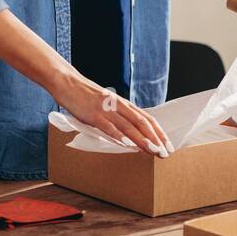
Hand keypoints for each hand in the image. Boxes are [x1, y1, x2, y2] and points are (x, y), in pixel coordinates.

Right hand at [50, 68, 174, 156]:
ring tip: (153, 151)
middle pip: (141, 123)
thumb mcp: (107, 104)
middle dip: (155, 139)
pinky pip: (108, 126)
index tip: (168, 146)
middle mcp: (118, 106)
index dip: (159, 133)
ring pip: (128, 126)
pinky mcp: (94, 114)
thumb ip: (118, 116)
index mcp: (123, 104)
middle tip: (165, 153)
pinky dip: (119, 136)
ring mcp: (106, 109)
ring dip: (142, 140)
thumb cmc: (86, 96)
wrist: (67, 82)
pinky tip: (127, 145)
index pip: (146, 119)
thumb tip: (130, 134)